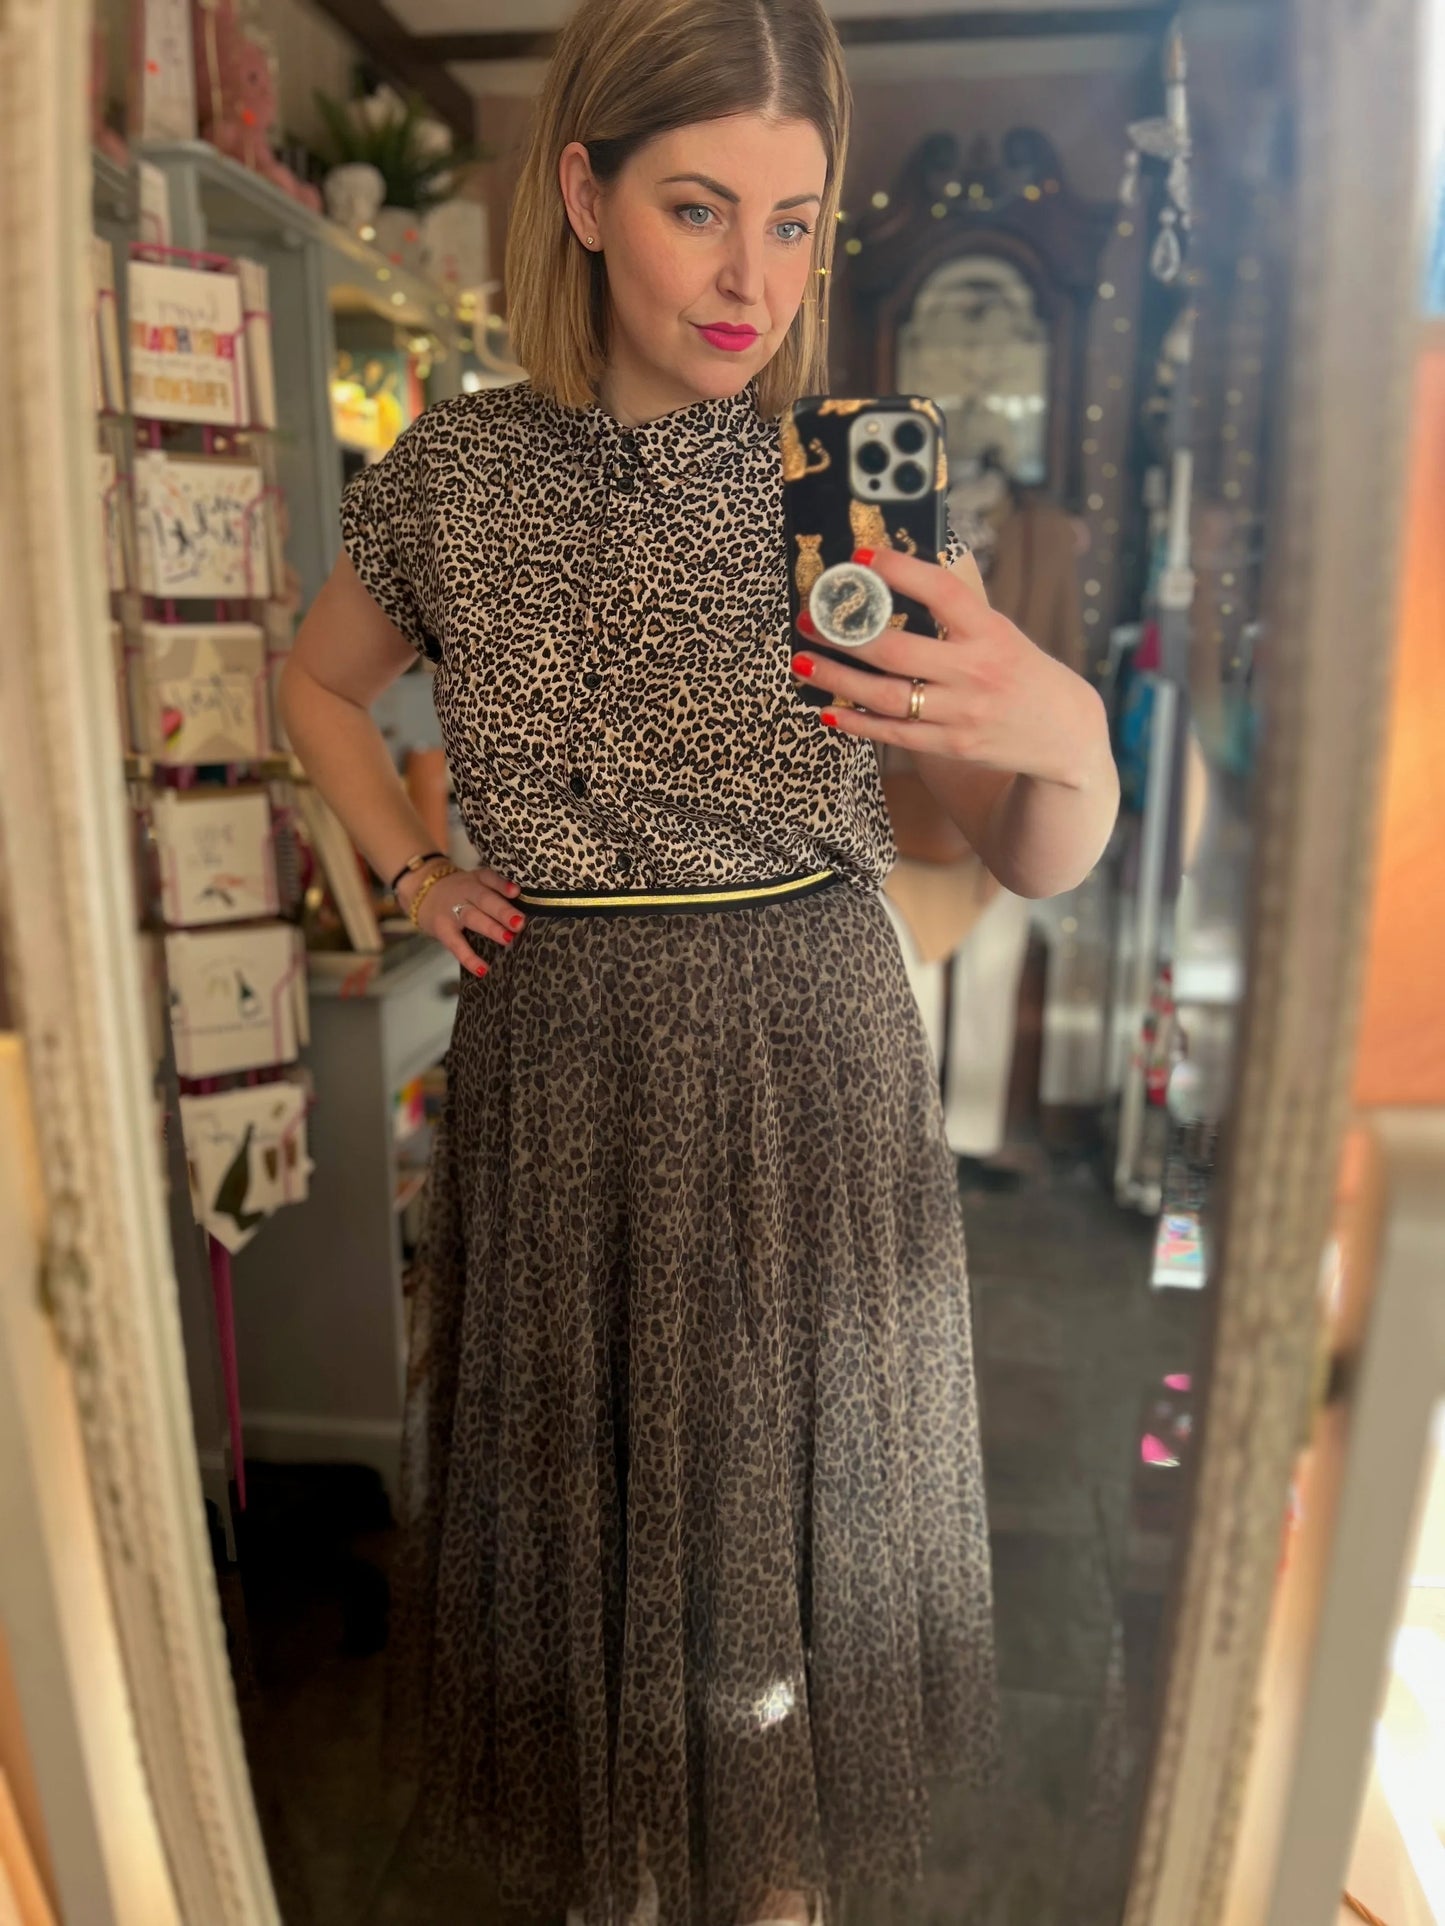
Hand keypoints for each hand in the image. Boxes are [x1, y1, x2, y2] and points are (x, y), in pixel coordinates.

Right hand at [398, 858, 524, 974]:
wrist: (422, 889)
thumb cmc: (459, 891)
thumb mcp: (474, 883)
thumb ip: (495, 893)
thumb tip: (525, 912)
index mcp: (477, 879)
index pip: (490, 878)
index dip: (502, 884)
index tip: (517, 891)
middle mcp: (465, 891)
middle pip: (485, 899)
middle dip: (502, 911)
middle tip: (520, 922)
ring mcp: (452, 910)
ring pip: (473, 918)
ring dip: (491, 928)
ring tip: (508, 939)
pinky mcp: (442, 928)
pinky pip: (456, 944)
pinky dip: (469, 958)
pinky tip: (483, 969)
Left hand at [794, 545, 1107, 789]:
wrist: (1065, 735)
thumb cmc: (1020, 672)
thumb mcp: (1000, 632)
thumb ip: (955, 613)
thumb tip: (897, 577)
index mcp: (989, 631)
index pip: (941, 592)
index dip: (901, 571)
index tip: (863, 557)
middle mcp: (976, 671)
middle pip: (898, 651)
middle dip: (845, 635)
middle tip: (809, 617)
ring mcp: (962, 712)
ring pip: (886, 696)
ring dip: (837, 678)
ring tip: (802, 660)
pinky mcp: (952, 745)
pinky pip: (895, 733)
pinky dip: (858, 722)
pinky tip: (829, 708)